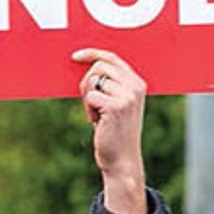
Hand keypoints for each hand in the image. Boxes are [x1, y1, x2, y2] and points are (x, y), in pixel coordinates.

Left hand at [76, 49, 150, 211]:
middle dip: (87, 84)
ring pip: (92, 81)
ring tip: (98, 115)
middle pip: (98, 67)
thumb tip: (88, 65)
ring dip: (88, 99)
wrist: (122, 159)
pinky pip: (90, 96)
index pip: (113, 58)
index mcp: (138, 83)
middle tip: (91, 105)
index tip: (76, 56)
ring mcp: (128, 96)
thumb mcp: (118, 103)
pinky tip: (98, 122)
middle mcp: (135, 86)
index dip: (93, 53)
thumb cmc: (115, 131)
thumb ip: (111, 84)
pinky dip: (88, 110)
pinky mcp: (117, 106)